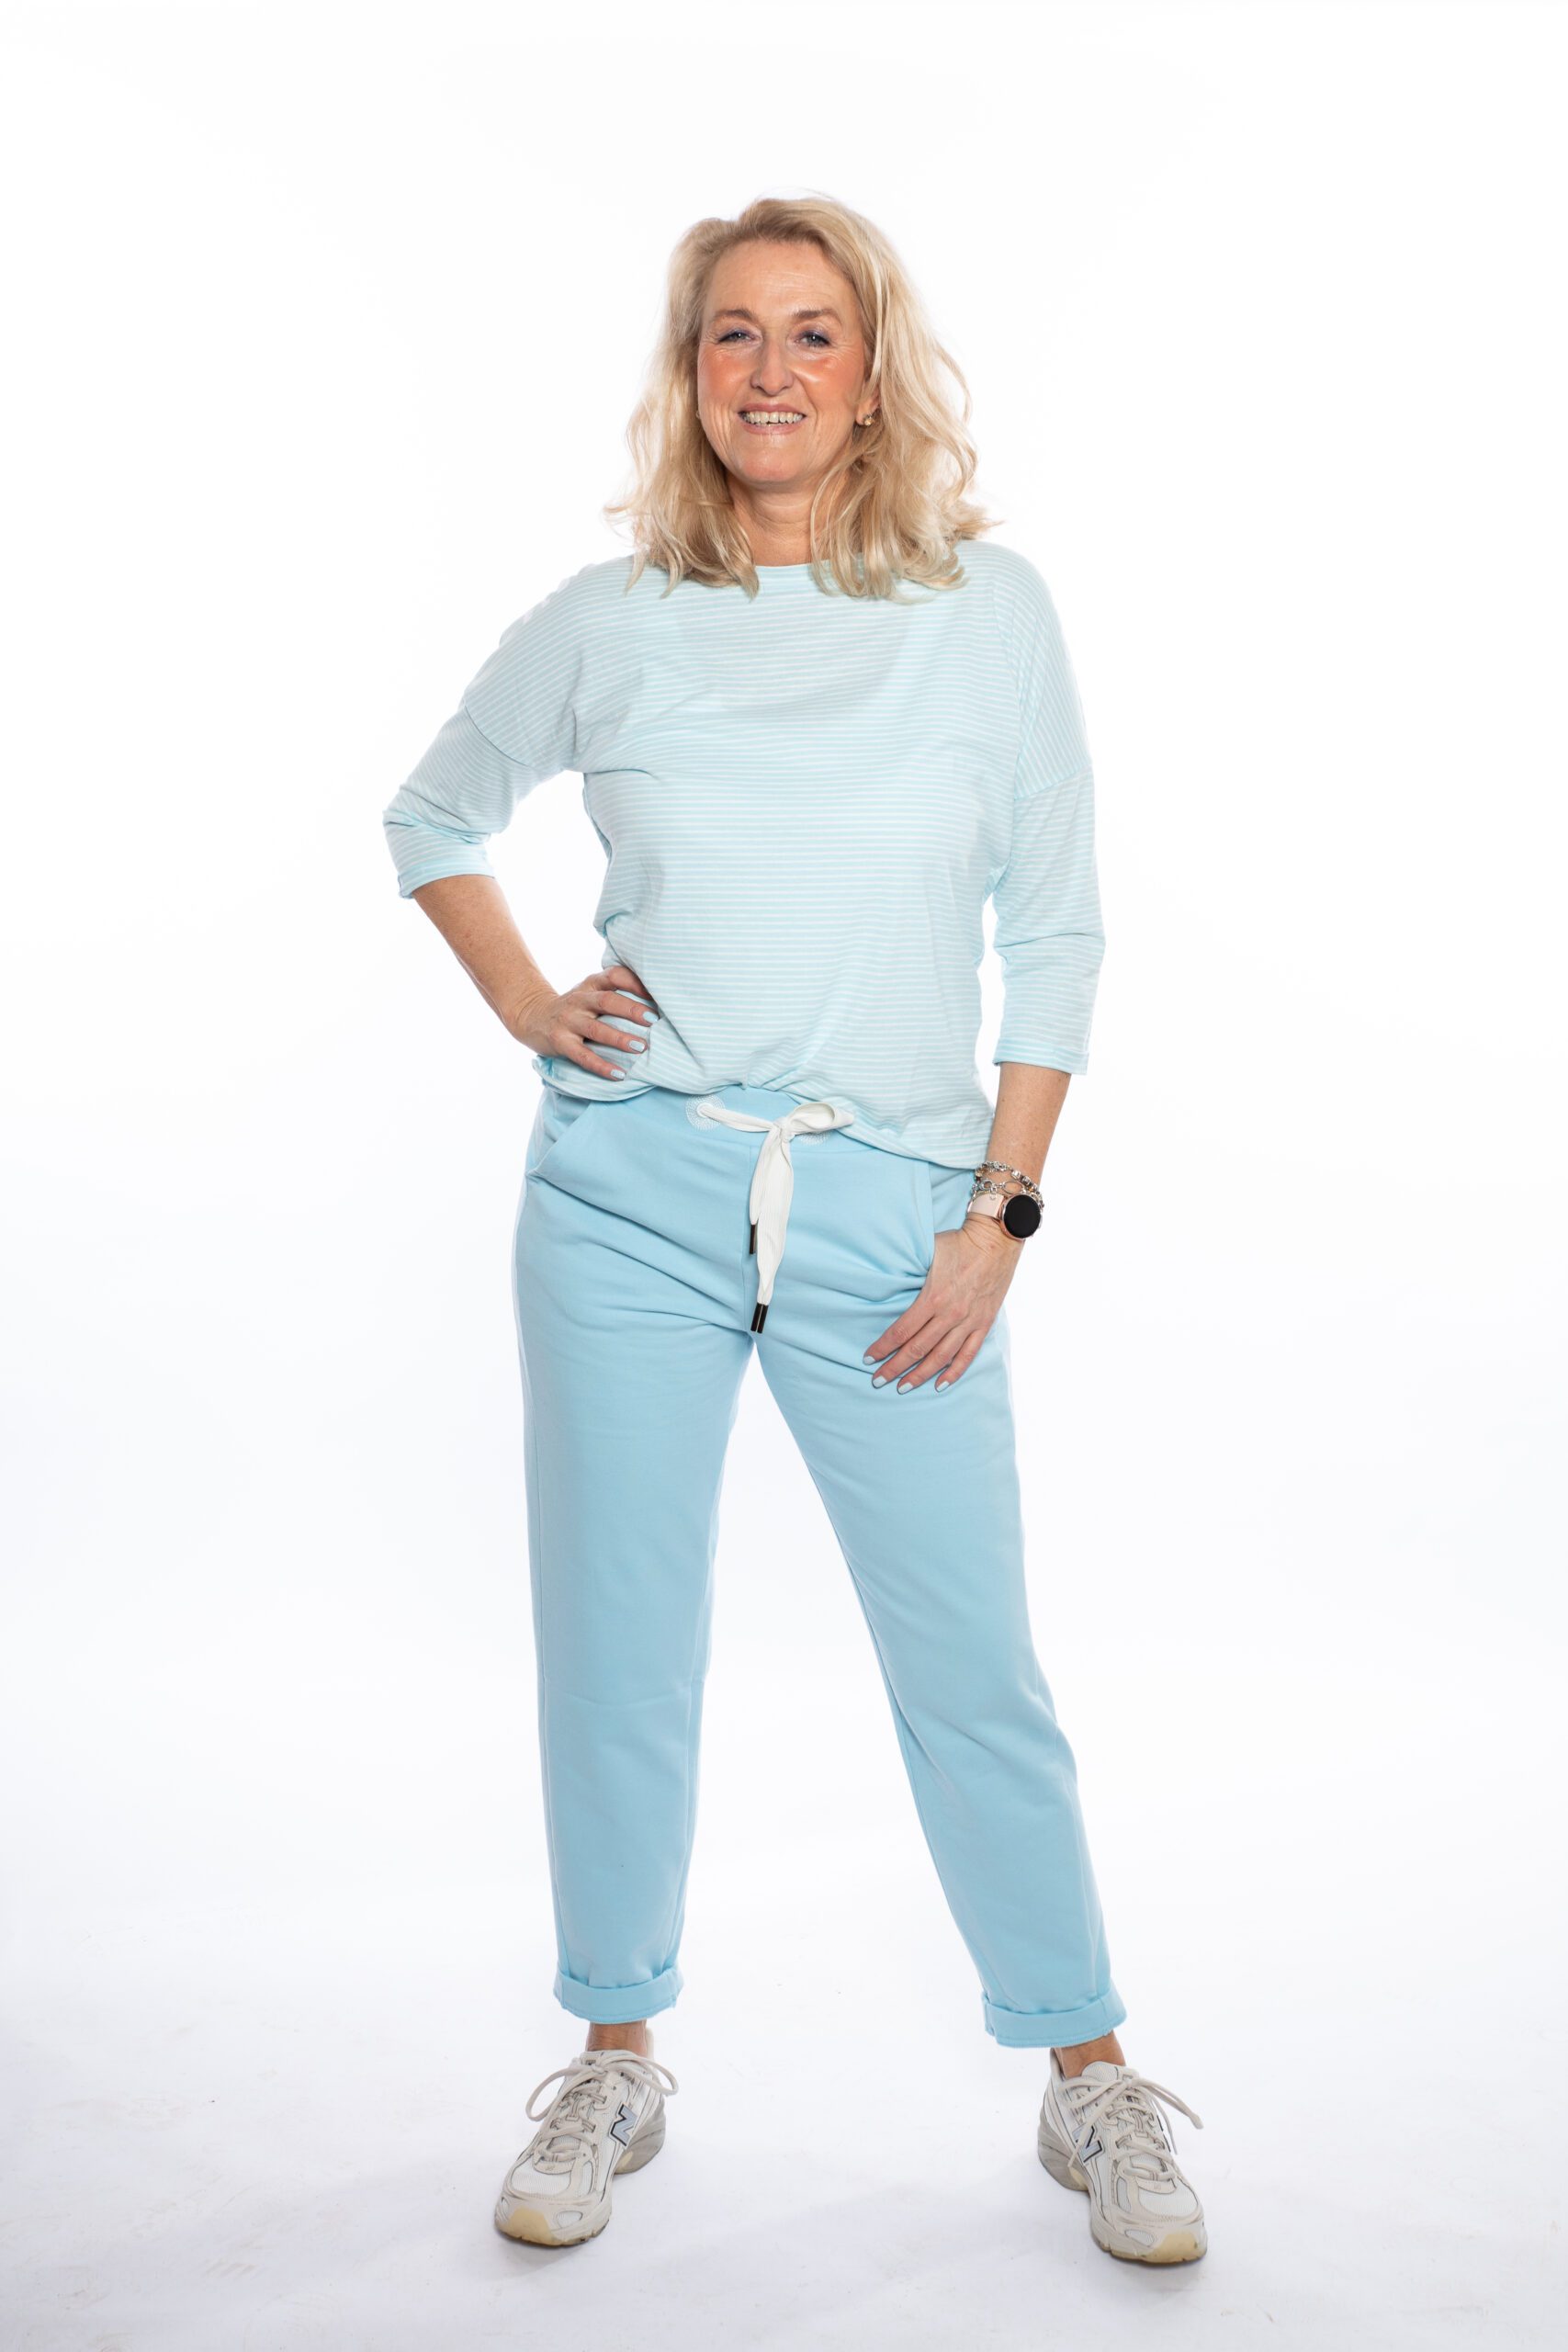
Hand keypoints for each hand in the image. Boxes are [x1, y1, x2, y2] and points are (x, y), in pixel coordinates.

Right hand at [511, 963, 658, 1078]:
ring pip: (596, 1029)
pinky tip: (620, 1074)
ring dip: (620, 1038)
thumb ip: (614, 991)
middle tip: (654, 1020)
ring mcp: (568, 1021)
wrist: (532, 1016)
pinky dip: (602, 1066)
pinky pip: (583, 1056)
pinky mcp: (560, 1042)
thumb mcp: (590, 992)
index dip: (635, 982)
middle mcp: (579, 1000)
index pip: (614, 976)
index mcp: (590, 984)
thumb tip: (657, 1000)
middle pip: (607, 1001)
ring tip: (641, 1047)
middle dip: (632, 1010)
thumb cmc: (574, 1006)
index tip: (657, 993)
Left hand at [863, 1213, 1021, 1393]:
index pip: (901, 1332)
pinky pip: (968, 1354)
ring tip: (903, 1387)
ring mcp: (969, 1321)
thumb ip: (909, 1274)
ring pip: (941, 1357)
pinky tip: (940, 1385)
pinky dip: (954, 1372)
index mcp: (933, 1298)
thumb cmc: (958, 1243)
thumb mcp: (927, 1254)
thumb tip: (884, 1282)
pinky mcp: (984, 1323)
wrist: (996, 1240)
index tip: (869, 1359)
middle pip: (916, 1349)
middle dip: (894, 1367)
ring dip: (920, 1375)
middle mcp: (950, 1314)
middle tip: (878, 1380)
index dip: (883, 1348)